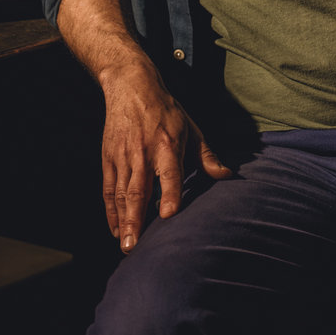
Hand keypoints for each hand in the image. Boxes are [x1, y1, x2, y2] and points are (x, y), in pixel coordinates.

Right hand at [100, 67, 231, 253]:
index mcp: (167, 144)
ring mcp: (123, 156)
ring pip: (121, 193)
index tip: (167, 215)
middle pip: (138, 190)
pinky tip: (116, 229)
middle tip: (135, 247)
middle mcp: (143, 153)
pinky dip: (111, 210)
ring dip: (122, 220)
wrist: (131, 87)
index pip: (169, 172)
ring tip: (125, 246)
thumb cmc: (166, 110)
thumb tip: (226, 175)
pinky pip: (109, 189)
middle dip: (136, 219)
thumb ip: (207, 156)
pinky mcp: (109, 158)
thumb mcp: (191, 129)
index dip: (169, 193)